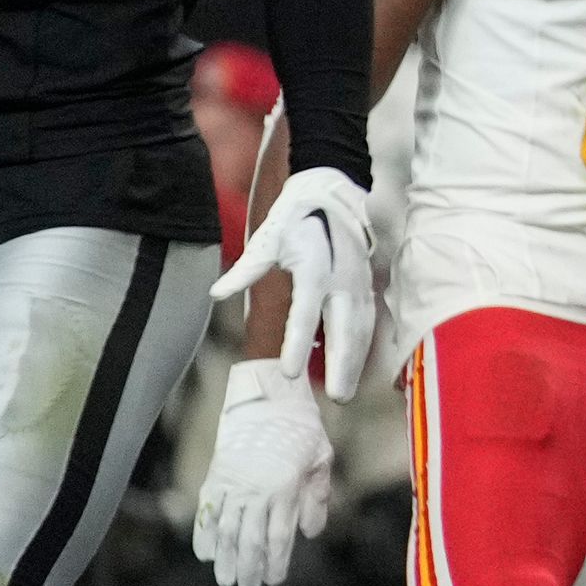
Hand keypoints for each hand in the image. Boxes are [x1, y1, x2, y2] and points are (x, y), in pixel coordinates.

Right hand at [194, 360, 335, 585]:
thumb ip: (317, 497)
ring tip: (224, 579)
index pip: (278, 536)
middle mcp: (257, 488)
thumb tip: (309, 533)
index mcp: (286, 487)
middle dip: (248, 568)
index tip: (273, 580)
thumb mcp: (321, 459)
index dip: (275, 562)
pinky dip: (204, 531)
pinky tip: (205, 552)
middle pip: (249, 539)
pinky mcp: (217, 473)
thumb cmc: (302, 428)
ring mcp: (233, 481)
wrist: (268, 395)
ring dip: (225, 557)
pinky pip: (207, 508)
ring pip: (226, 528)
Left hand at [211, 164, 376, 395]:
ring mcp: (359, 281)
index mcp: (313, 267)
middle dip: (341, 365)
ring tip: (344, 391)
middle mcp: (341, 278)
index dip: (295, 344)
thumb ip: (246, 269)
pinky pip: (369, 319)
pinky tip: (357, 367)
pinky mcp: (368, 282)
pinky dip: (365, 345)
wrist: (332, 187)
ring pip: (362, 328)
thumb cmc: (294, 216)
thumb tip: (216, 293)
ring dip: (355, 361)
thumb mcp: (266, 238)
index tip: (287, 372)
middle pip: (344, 328)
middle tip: (336, 397)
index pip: (304, 313)